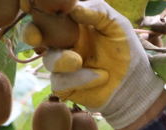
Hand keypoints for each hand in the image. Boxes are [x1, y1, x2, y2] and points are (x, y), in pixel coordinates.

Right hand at [33, 0, 164, 128]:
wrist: (135, 85)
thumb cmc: (127, 51)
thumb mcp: (116, 25)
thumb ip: (97, 10)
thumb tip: (73, 8)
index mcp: (72, 24)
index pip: (49, 13)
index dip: (37, 9)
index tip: (32, 7)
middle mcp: (63, 43)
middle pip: (35, 36)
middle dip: (30, 34)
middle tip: (36, 37)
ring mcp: (63, 65)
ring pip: (49, 60)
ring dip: (64, 61)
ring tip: (80, 61)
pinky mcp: (66, 86)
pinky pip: (60, 81)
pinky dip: (81, 79)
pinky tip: (101, 77)